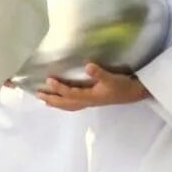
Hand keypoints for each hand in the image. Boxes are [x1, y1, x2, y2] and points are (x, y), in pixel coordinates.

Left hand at [34, 63, 150, 109]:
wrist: (134, 94)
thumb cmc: (122, 86)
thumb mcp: (112, 78)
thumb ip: (99, 73)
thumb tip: (87, 66)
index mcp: (89, 97)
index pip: (69, 93)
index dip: (58, 87)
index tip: (48, 80)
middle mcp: (87, 101)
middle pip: (65, 103)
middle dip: (51, 99)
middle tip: (38, 95)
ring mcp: (90, 102)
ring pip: (69, 105)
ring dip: (57, 103)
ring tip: (46, 101)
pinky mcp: (93, 100)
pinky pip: (74, 104)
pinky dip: (66, 104)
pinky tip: (64, 101)